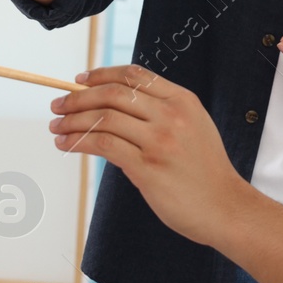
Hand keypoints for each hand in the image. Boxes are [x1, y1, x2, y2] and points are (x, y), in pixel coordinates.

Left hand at [48, 64, 247, 245]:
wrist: (225, 207)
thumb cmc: (206, 172)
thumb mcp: (193, 128)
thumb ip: (161, 114)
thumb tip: (115, 109)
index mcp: (183, 100)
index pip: (134, 75)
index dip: (102, 74)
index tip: (80, 80)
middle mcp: (171, 115)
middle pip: (113, 94)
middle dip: (78, 97)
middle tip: (58, 104)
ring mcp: (159, 140)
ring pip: (103, 118)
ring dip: (72, 120)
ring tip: (56, 126)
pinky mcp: (147, 167)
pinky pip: (103, 145)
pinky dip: (78, 142)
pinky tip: (65, 145)